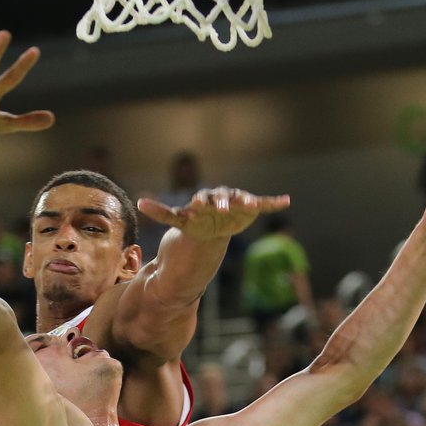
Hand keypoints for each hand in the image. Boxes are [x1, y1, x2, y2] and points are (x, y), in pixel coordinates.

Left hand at [138, 187, 289, 240]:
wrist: (212, 228)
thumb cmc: (194, 221)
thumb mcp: (177, 219)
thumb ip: (160, 212)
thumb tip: (139, 201)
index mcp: (203, 200)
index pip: (201, 199)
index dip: (200, 203)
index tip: (197, 206)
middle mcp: (221, 198)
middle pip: (222, 197)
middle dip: (222, 203)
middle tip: (222, 209)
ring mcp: (236, 202)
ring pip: (242, 199)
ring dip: (247, 201)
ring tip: (250, 204)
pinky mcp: (250, 208)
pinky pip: (263, 203)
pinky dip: (273, 202)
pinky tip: (286, 200)